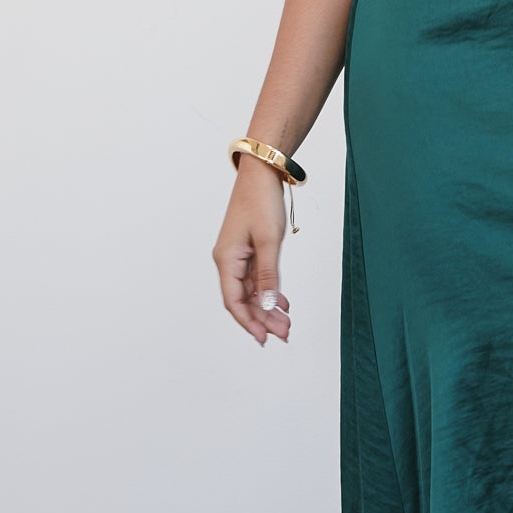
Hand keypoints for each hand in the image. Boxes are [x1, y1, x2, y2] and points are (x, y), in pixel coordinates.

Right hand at [213, 160, 293, 345]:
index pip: (234, 301)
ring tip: (286, 323)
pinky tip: (282, 303)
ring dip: (267, 307)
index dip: (248, 322)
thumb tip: (266, 305)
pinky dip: (269, 291)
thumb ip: (268, 276)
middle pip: (243, 300)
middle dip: (262, 319)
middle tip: (283, 334)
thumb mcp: (268, 242)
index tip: (263, 338)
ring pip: (251, 291)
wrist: (262, 174)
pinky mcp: (248, 250)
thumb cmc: (261, 202)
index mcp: (226, 260)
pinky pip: (256, 278)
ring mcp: (238, 256)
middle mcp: (228, 261)